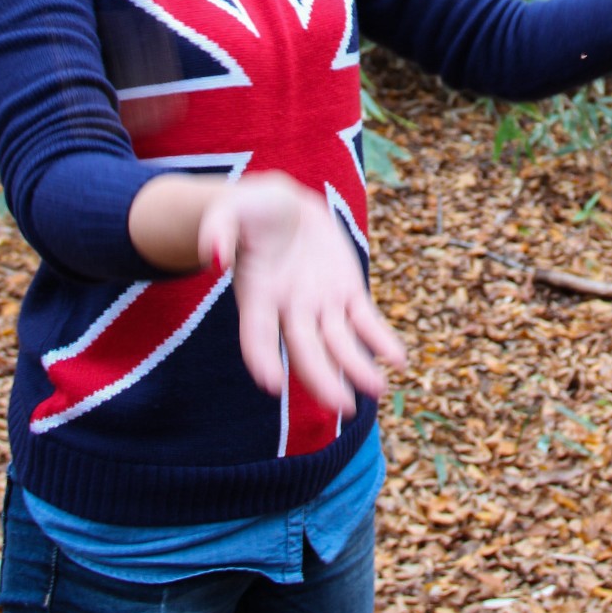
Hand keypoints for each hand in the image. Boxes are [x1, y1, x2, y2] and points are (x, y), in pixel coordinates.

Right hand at [198, 173, 405, 414]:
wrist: (283, 206)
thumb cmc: (249, 211)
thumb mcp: (228, 211)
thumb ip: (218, 230)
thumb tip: (213, 255)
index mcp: (257, 296)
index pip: (257, 335)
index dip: (262, 358)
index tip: (271, 384)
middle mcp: (289, 310)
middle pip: (305, 349)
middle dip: (321, 378)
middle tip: (341, 405)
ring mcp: (320, 304)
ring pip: (340, 343)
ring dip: (358, 367)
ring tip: (377, 389)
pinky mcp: (347, 292)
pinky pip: (366, 321)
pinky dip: (382, 340)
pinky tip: (398, 361)